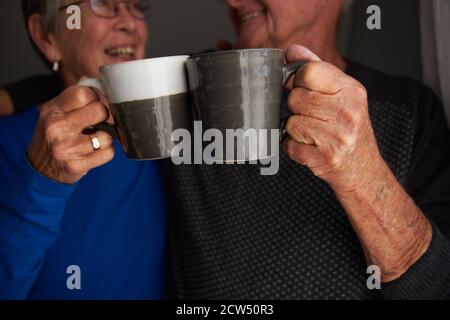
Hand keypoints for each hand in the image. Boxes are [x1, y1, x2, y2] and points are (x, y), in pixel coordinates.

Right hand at [28, 86, 113, 183]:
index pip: (85, 93)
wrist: (38, 168)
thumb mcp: (55, 113)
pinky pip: (108, 153)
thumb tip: (97, 84)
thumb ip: (74, 99)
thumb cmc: (53, 136)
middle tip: (96, 123)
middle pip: (100, 111)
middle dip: (104, 117)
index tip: (94, 105)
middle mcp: (56, 128)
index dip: (96, 98)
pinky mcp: (75, 166)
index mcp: (52, 110)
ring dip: (105, 138)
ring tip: (93, 140)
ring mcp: (65, 148)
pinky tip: (93, 153)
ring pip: (107, 135)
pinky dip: (105, 153)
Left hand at [283, 45, 382, 192]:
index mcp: (351, 91)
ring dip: (295, 129)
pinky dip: (293, 147)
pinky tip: (309, 146)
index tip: (306, 89)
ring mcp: (336, 137)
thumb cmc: (348, 128)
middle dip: (297, 108)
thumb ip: (317, 69)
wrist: (362, 167)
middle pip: (295, 98)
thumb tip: (292, 51)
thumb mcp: (341, 94)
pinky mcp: (323, 158)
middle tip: (312, 116)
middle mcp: (347, 112)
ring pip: (290, 122)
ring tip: (312, 132)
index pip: (308, 72)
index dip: (300, 81)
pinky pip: (289, 145)